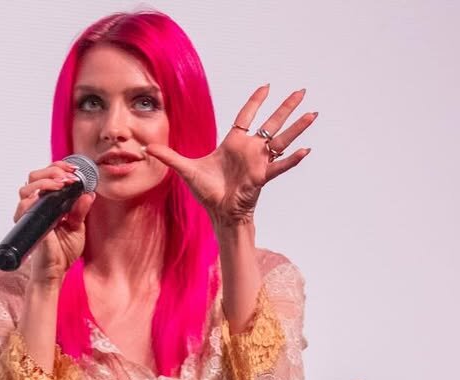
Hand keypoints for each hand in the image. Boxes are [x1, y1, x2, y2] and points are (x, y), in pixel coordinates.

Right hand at [14, 160, 95, 284]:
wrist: (57, 270)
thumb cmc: (63, 251)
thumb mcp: (77, 227)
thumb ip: (80, 210)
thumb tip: (88, 193)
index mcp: (47, 204)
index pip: (46, 177)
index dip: (58, 168)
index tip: (74, 170)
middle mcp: (36, 207)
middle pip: (34, 177)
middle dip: (53, 171)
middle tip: (70, 176)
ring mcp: (30, 214)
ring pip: (27, 187)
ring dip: (46, 180)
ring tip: (63, 184)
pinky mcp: (28, 223)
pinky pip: (24, 205)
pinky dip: (37, 196)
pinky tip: (52, 194)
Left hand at [144, 85, 316, 228]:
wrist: (219, 213)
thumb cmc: (208, 192)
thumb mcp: (186, 169)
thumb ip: (168, 156)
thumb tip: (146, 148)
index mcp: (234, 144)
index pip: (247, 116)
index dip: (256, 101)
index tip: (267, 86)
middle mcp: (251, 150)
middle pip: (272, 123)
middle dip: (286, 107)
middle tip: (301, 91)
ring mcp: (259, 162)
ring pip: (283, 140)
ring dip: (298, 127)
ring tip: (313, 113)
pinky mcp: (262, 176)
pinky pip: (280, 166)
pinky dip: (292, 159)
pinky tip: (305, 150)